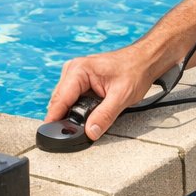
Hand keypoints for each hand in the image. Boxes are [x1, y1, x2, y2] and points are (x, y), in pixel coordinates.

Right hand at [44, 46, 160, 143]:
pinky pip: (72, 98)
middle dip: (64, 117)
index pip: (60, 99)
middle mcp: (73, 70)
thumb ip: (104, 116)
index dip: (54, 118)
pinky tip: (85, 115)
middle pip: (59, 101)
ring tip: (83, 124)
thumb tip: (90, 132)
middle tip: (73, 134)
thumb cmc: (135, 71)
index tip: (50, 133)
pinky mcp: (80, 80)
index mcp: (79, 70)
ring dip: (71, 113)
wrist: (145, 60)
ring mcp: (75, 74)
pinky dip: (76, 108)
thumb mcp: (121, 97)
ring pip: (64, 100)